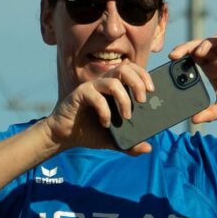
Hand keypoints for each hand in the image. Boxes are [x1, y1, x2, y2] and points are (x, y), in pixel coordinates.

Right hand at [43, 61, 157, 153]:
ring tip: (126, 117)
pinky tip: (105, 123)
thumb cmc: (89, 132)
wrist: (64, 137)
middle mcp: (104, 83)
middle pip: (124, 69)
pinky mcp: (79, 94)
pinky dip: (105, 110)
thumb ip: (130, 144)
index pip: (131, 70)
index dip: (143, 75)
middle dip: (137, 83)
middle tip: (142, 101)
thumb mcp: (114, 140)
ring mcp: (92, 87)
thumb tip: (148, 148)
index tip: (152, 91)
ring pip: (112, 81)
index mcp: (114, 88)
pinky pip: (96, 96)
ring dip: (124, 99)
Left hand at [167, 27, 216, 124]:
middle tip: (174, 55)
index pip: (193, 57)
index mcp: (212, 70)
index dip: (182, 55)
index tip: (170, 61)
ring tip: (197, 53)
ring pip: (216, 42)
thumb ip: (208, 113)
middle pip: (200, 47)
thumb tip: (193, 120)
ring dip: (205, 44)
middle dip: (186, 48)